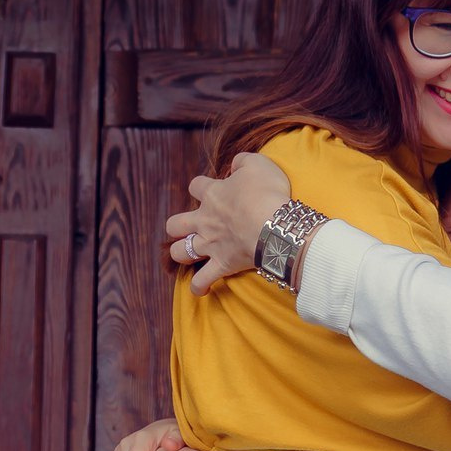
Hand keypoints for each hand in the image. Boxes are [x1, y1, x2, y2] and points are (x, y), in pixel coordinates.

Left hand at [163, 152, 290, 295]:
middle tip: (192, 226)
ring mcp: (211, 244)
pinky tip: (201, 289)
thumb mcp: (258, 164)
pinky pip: (202, 281)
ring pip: (180, 252)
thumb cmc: (268, 193)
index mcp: (212, 194)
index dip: (201, 187)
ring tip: (190, 254)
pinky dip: (199, 286)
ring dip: (182, 253)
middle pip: (175, 223)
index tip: (214, 189)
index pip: (195, 186)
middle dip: (178, 225)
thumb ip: (243, 161)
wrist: (275, 225)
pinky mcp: (221, 265)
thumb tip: (235, 165)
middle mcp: (205, 220)